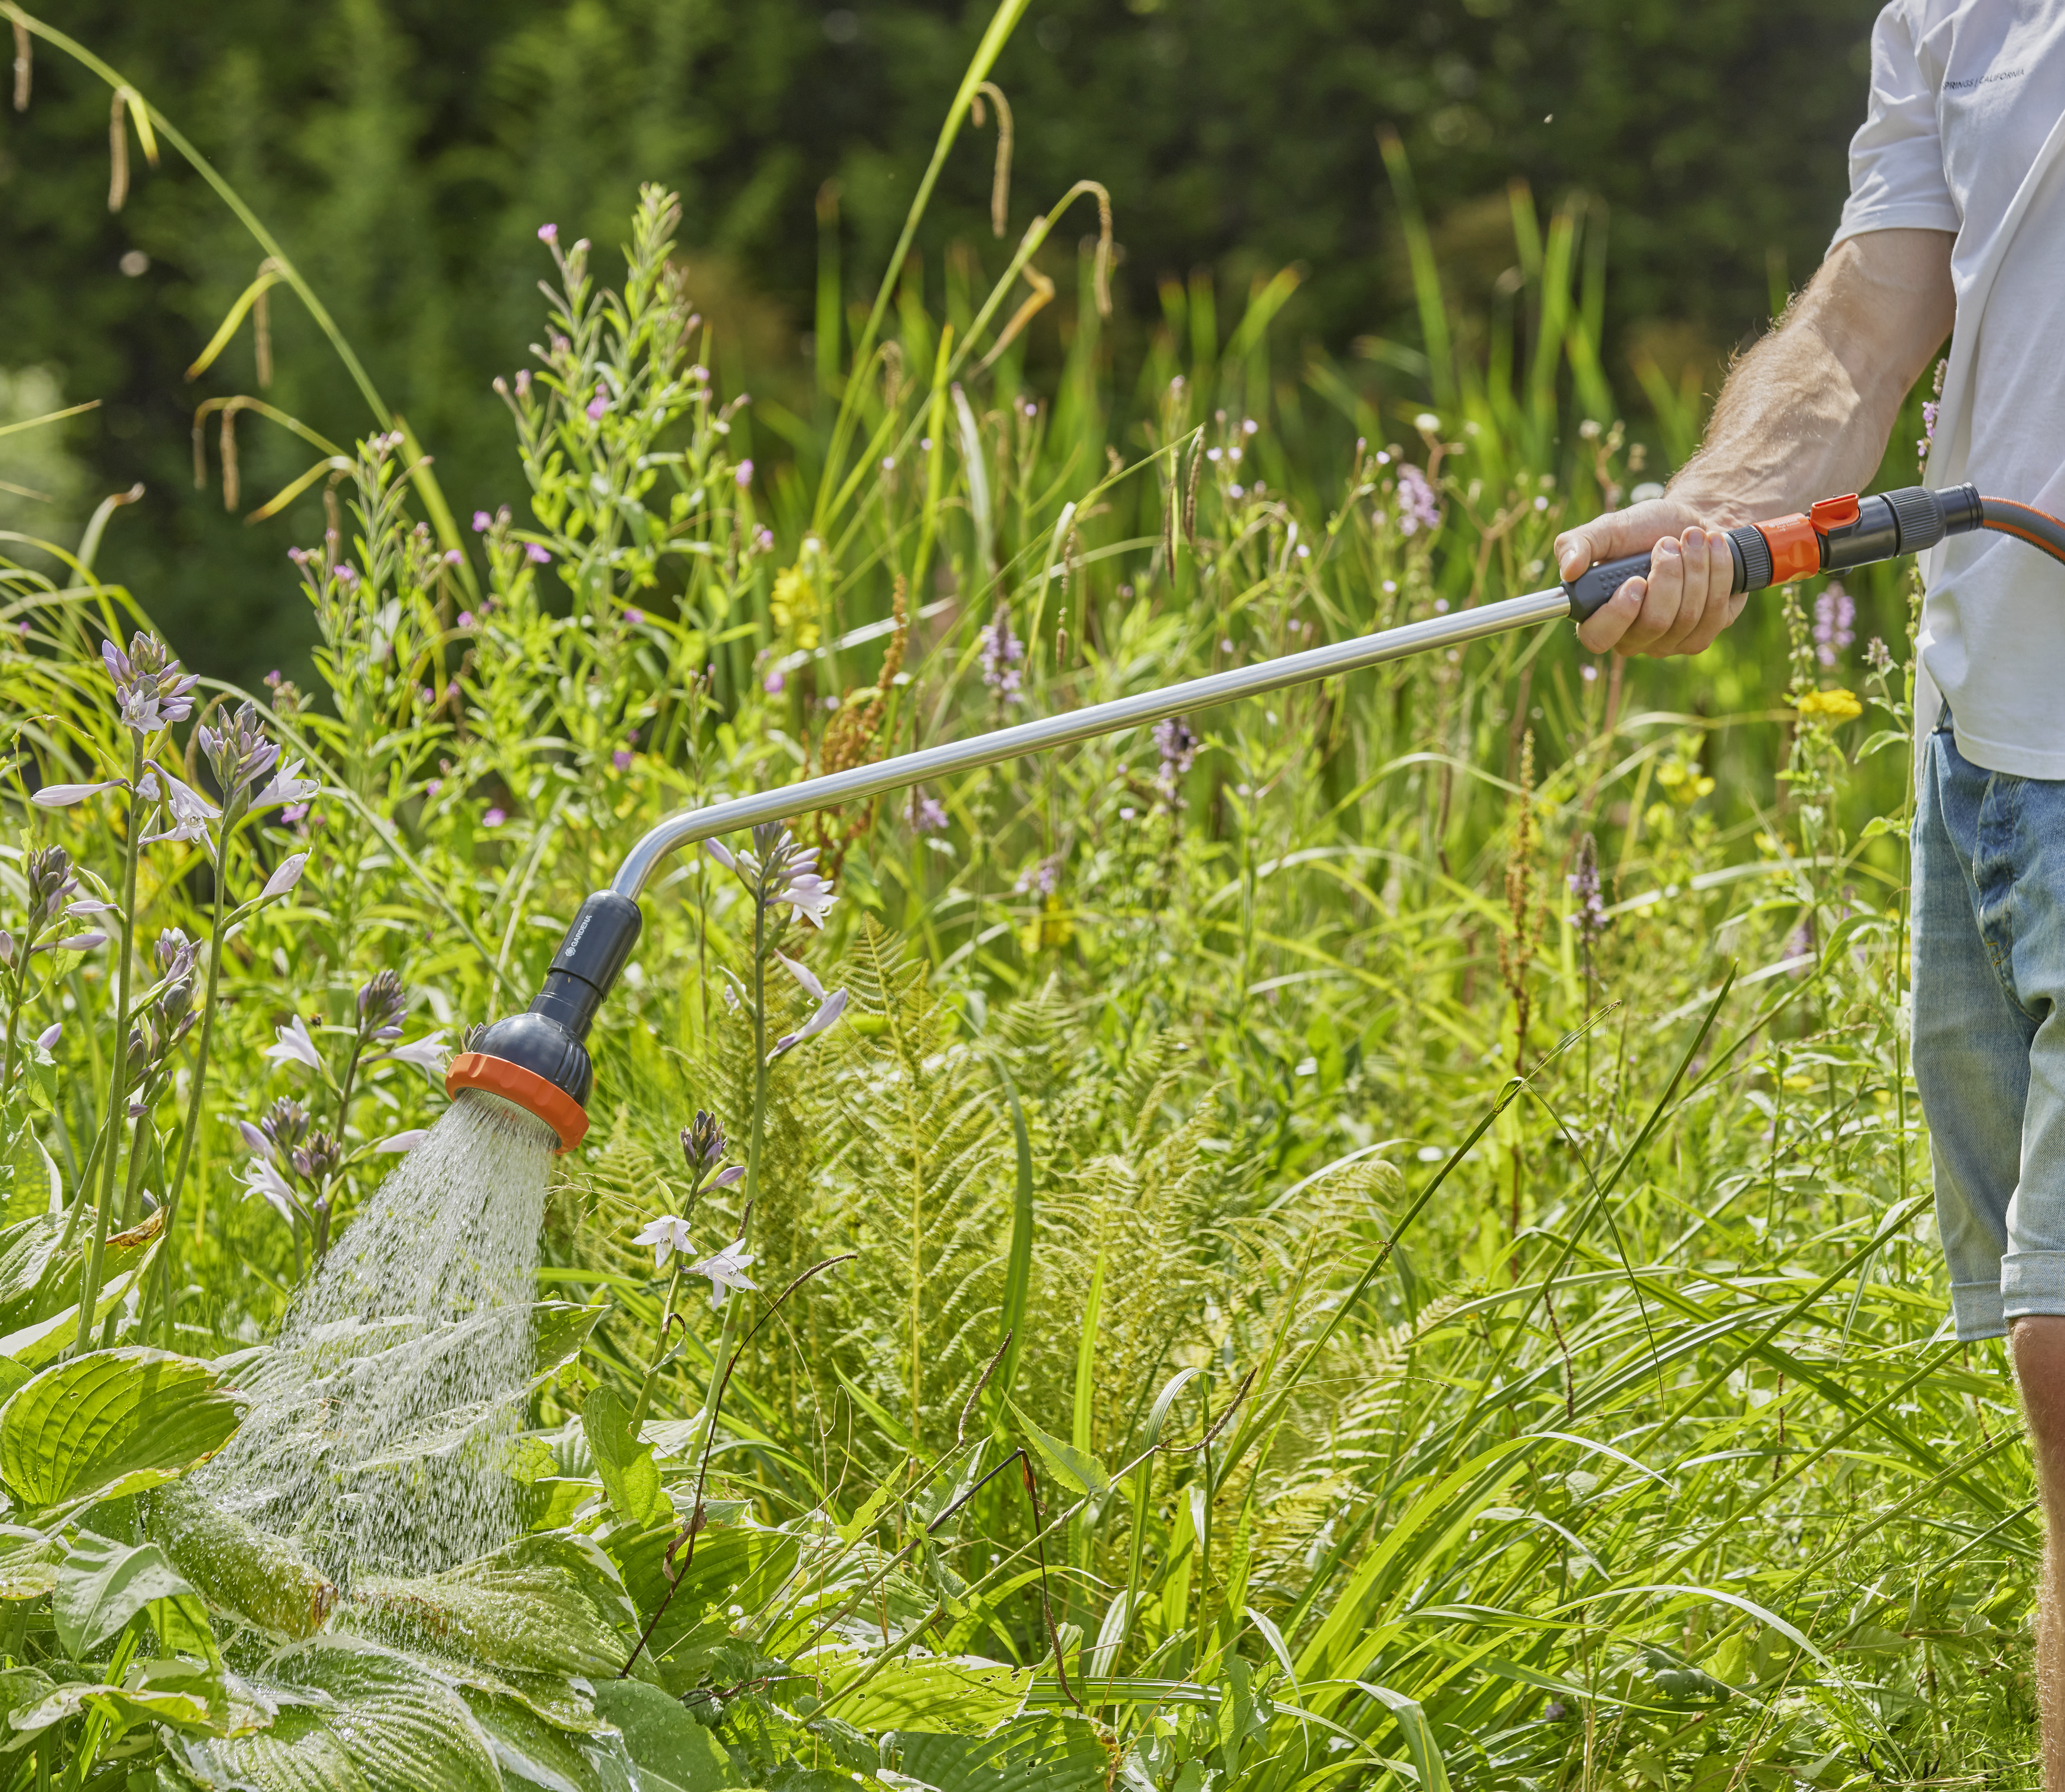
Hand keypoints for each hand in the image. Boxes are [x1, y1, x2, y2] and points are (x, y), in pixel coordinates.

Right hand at [1556, 497, 1748, 657]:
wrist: (1696, 525)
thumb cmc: (1647, 529)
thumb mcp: (1610, 528)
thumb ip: (1579, 544)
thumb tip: (1568, 570)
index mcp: (1600, 616)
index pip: (1598, 638)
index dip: (1618, 614)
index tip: (1636, 581)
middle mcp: (1633, 636)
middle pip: (1653, 623)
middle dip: (1669, 575)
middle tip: (1669, 543)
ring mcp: (1670, 641)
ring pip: (1687, 617)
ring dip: (1695, 567)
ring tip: (1694, 537)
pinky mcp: (1704, 633)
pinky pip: (1714, 613)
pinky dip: (1718, 573)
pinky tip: (1714, 550)